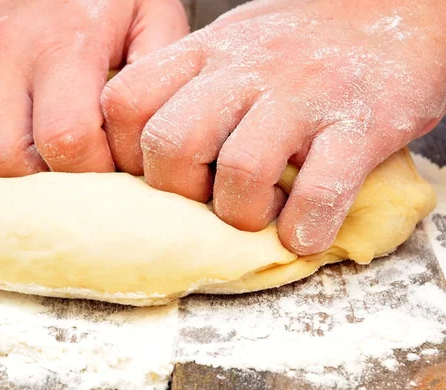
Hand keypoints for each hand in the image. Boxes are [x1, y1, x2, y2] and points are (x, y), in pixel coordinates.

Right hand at [0, 0, 187, 175]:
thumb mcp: (151, 18)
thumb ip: (157, 76)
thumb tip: (147, 141)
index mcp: (62, 46)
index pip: (66, 140)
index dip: (89, 172)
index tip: (105, 169)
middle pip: (3, 158)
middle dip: (39, 184)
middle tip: (63, 175)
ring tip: (23, 170)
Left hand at [102, 0, 445, 254]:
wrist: (401, 13)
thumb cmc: (304, 41)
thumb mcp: (233, 41)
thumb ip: (188, 83)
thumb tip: (147, 145)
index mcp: (206, 52)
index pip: (124, 102)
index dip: (124, 154)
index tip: (153, 176)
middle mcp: (247, 69)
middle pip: (169, 143)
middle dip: (179, 191)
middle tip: (206, 198)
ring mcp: (304, 95)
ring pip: (240, 169)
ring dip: (242, 212)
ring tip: (260, 211)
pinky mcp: (361, 125)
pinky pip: (319, 191)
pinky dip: (304, 226)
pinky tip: (303, 231)